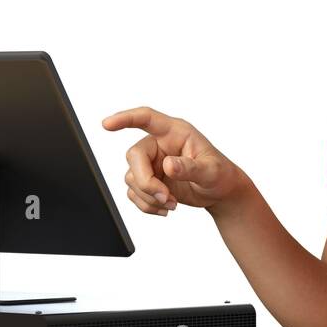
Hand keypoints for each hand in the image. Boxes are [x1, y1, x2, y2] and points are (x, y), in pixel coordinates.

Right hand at [101, 106, 248, 214]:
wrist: (219, 192)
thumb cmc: (219, 174)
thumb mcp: (211, 171)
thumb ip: (190, 168)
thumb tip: (168, 165)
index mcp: (175, 132)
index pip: (146, 118)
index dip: (125, 119)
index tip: (107, 125)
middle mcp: (159, 145)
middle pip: (134, 156)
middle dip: (146, 182)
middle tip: (165, 197)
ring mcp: (152, 163)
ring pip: (131, 178)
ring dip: (149, 197)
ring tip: (171, 204)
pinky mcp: (148, 180)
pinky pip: (134, 193)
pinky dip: (147, 205)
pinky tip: (165, 208)